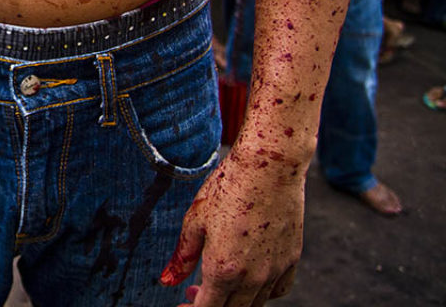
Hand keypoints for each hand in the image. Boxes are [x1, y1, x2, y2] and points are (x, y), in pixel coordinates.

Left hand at [161, 147, 304, 305]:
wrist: (269, 166)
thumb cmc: (228, 187)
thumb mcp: (195, 220)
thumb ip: (182, 257)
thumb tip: (167, 281)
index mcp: (223, 270)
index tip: (182, 303)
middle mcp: (253, 277)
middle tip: (193, 294)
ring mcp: (275, 270)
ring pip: (255, 304)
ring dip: (235, 301)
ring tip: (218, 283)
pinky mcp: (292, 259)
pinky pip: (278, 290)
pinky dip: (262, 292)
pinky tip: (249, 278)